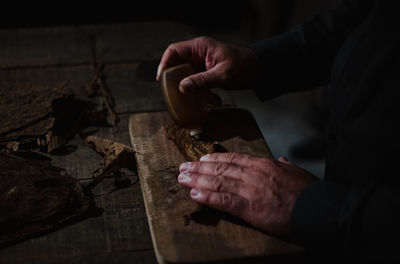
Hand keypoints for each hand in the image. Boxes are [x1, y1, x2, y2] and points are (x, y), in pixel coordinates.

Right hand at [156, 36, 258, 92]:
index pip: (174, 51)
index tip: (161, 79)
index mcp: (199, 47)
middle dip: (180, 83)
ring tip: (205, 100)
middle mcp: (198, 55)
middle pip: (178, 67)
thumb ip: (202, 81)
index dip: (164, 64)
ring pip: (188, 79)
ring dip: (195, 92)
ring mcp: (203, 65)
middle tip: (179, 95)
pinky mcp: (208, 75)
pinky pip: (199, 85)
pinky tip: (215, 100)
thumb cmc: (243, 66)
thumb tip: (182, 88)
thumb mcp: (222, 75)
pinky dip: (204, 95)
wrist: (260, 70)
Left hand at [178, 153, 315, 236]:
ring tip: (182, 178)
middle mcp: (253, 174)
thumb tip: (279, 159)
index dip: (215, 158)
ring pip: (218, 182)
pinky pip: (223, 200)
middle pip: (220, 168)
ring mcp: (250, 190)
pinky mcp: (250, 208)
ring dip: (197, 180)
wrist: (318, 208)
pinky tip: (194, 194)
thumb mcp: (295, 171)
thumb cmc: (308, 192)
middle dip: (199, 168)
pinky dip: (207, 196)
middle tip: (183, 167)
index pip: (233, 158)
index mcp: (263, 164)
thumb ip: (283, 164)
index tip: (201, 159)